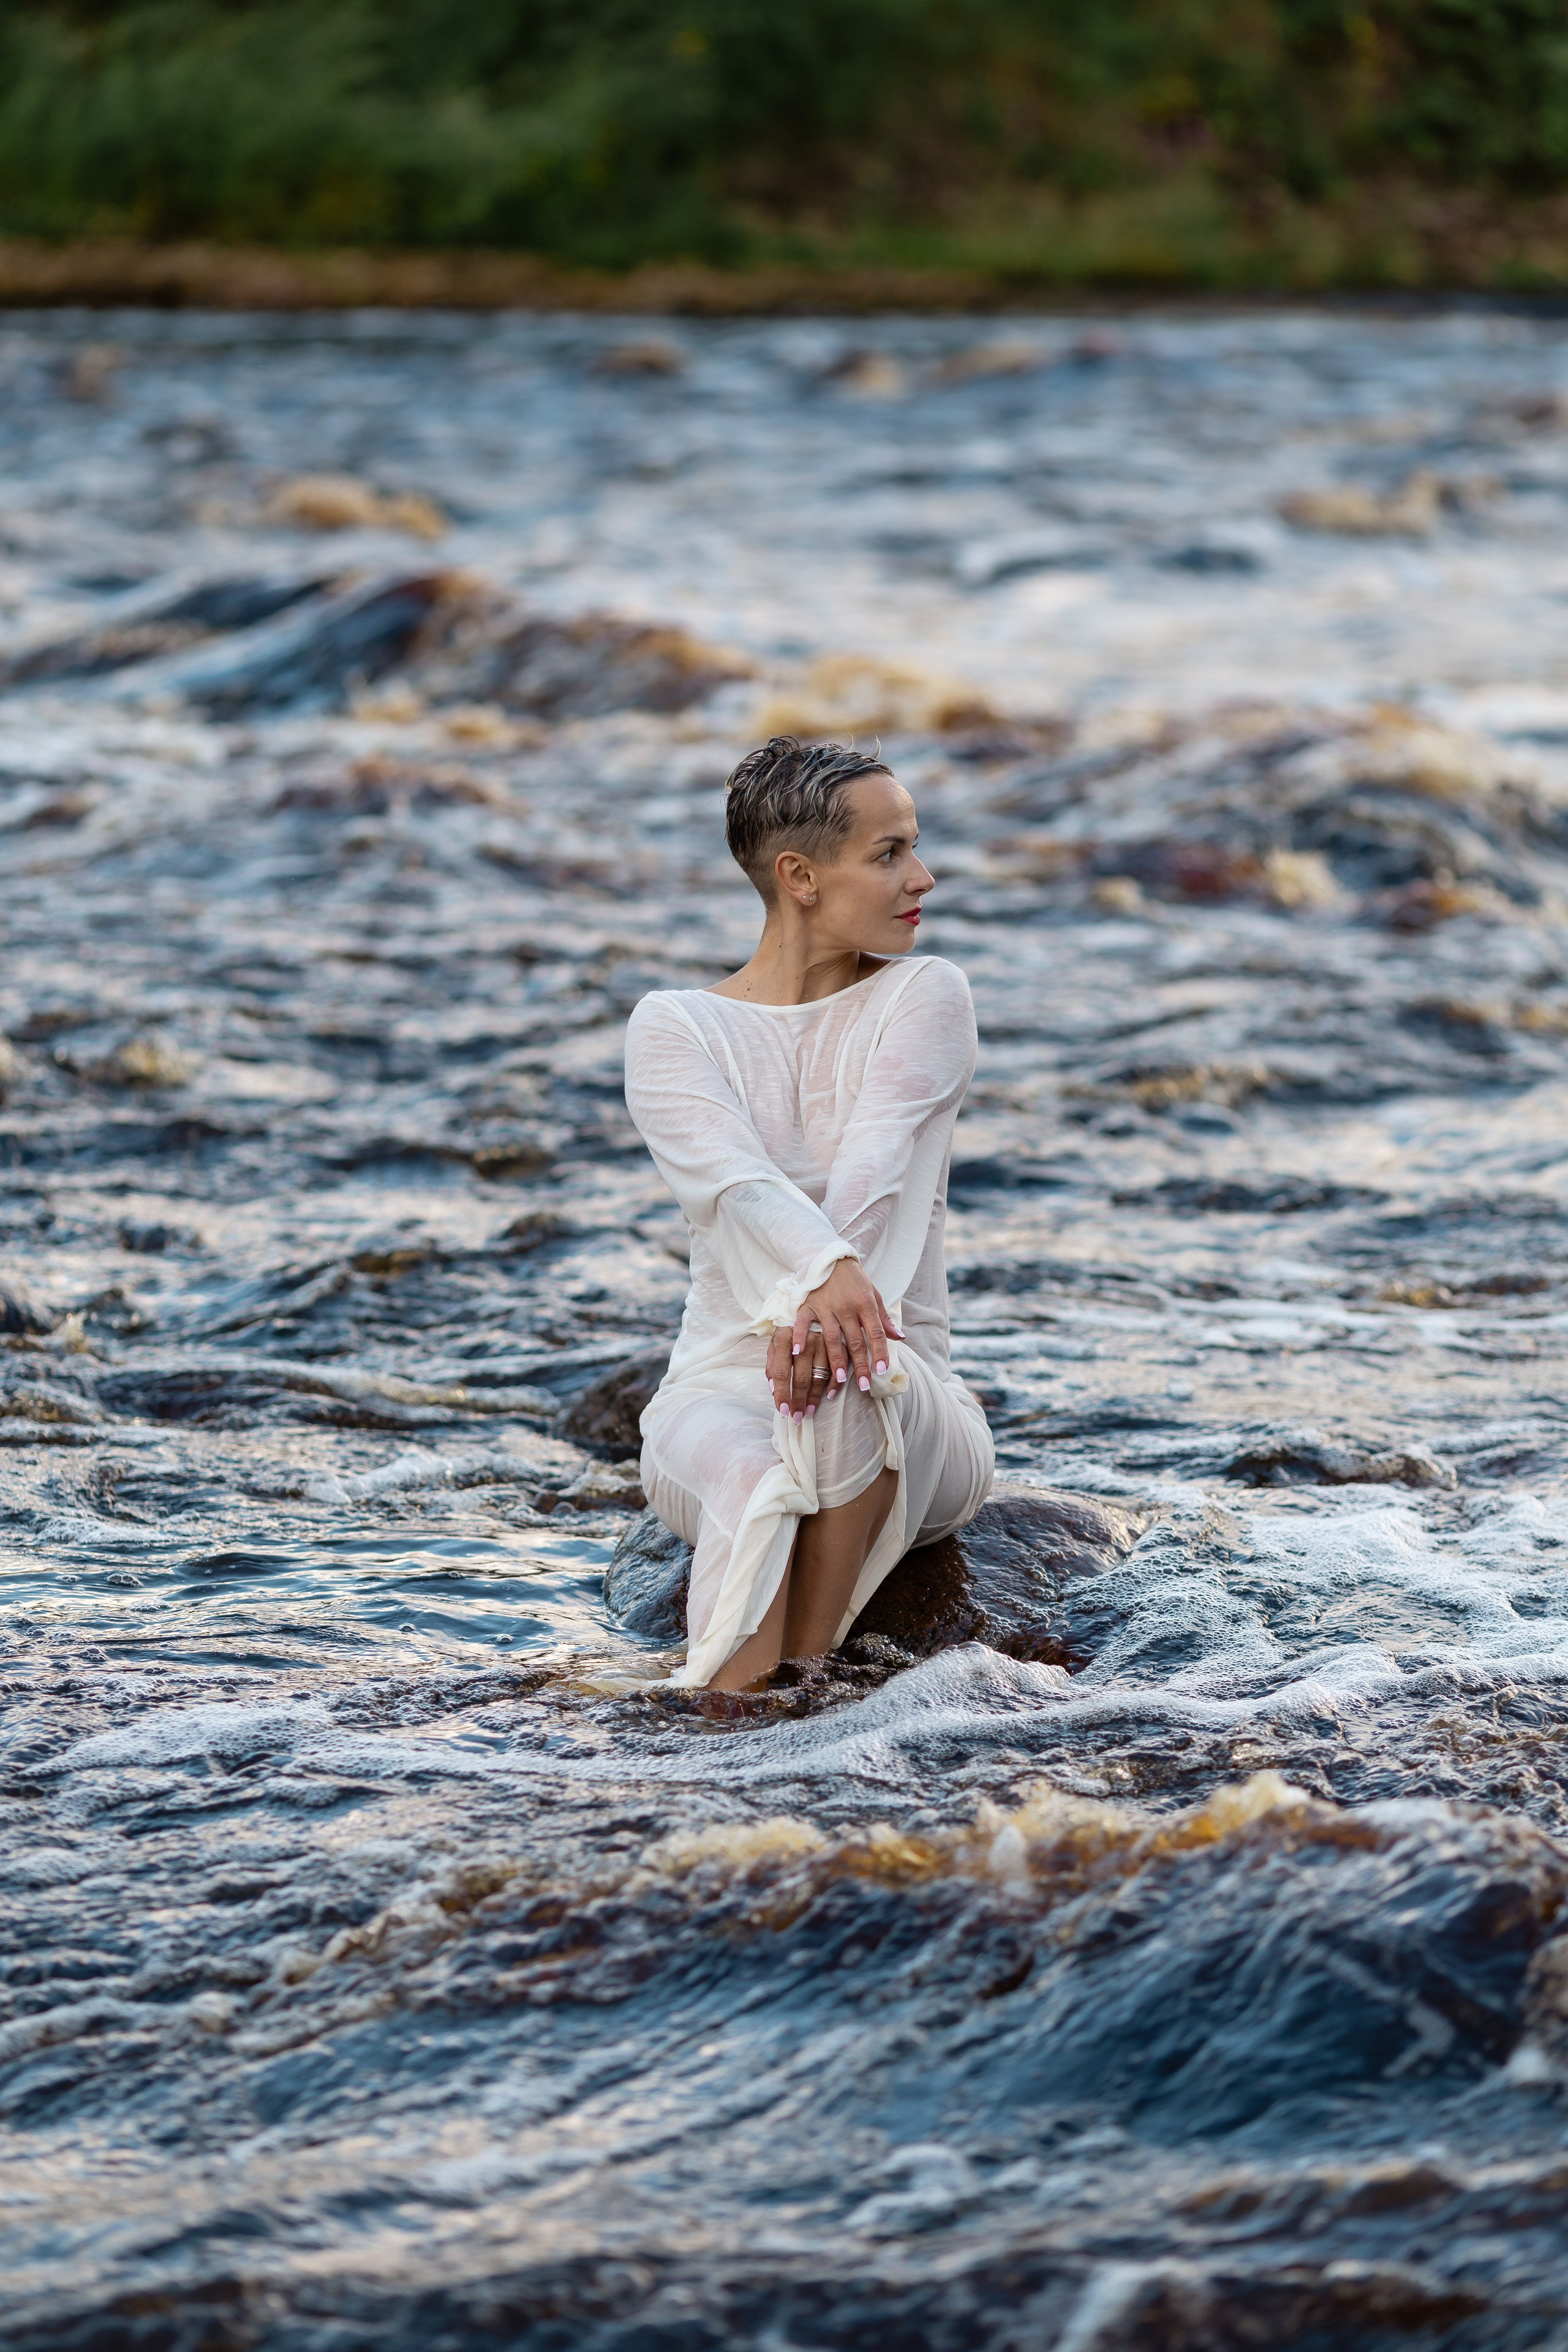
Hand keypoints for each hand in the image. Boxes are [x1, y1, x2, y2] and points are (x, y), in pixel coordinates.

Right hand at [766, 1259, 902, 1420]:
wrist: (830, 1257)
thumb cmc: (854, 1279)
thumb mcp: (873, 1294)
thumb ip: (883, 1318)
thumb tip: (899, 1338)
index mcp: (865, 1303)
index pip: (875, 1332)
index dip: (879, 1352)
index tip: (883, 1370)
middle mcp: (846, 1307)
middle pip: (855, 1340)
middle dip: (861, 1364)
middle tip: (865, 1386)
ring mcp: (826, 1306)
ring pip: (832, 1337)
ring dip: (836, 1359)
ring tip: (840, 1379)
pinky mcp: (808, 1305)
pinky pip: (802, 1323)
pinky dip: (799, 1336)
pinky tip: (798, 1352)